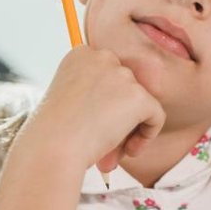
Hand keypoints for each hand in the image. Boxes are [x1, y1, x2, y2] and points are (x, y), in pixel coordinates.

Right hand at [24, 46, 165, 175]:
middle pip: (125, 87)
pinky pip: (156, 116)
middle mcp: (103, 57)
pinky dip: (147, 135)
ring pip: (141, 102)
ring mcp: (122, 75)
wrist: (53, 146)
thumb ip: (95, 97)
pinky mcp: (138, 96)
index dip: (106, 102)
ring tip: (114, 154)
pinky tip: (129, 150)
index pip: (107, 74)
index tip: (95, 123)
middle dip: (119, 117)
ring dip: (130, 129)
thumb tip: (119, 112)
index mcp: (81, 54)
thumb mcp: (68, 103)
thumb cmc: (53, 133)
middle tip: (108, 145)